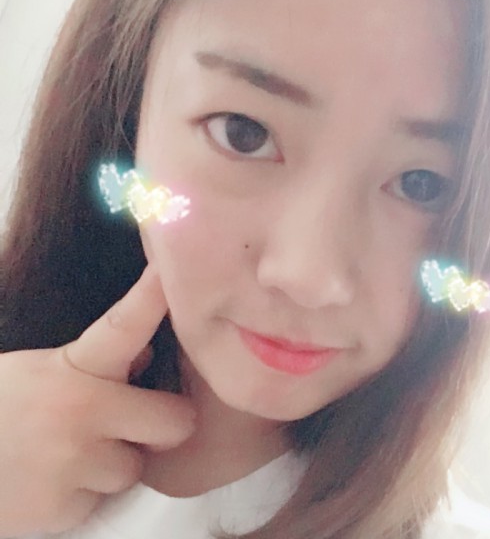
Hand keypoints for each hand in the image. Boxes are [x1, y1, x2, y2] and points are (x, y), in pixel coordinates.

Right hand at [0, 266, 195, 536]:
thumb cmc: (0, 410)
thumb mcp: (41, 371)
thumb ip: (95, 362)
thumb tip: (149, 353)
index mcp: (73, 367)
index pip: (124, 326)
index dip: (152, 298)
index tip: (173, 276)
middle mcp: (81, 411)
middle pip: (175, 421)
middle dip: (164, 424)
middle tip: (142, 421)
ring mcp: (74, 463)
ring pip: (134, 467)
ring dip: (114, 463)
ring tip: (75, 453)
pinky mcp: (63, 509)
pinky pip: (102, 501)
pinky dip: (84, 495)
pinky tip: (53, 481)